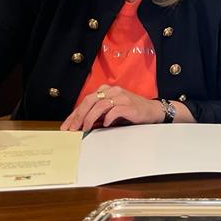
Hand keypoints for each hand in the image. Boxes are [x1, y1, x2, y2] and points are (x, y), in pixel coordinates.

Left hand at [60, 85, 192, 130]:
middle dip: (79, 116)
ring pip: (100, 105)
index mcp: (106, 91)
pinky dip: (108, 117)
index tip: (66, 126)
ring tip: (86, 128)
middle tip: (73, 129)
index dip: (74, 114)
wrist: (153, 111)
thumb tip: (80, 125)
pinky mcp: (130, 106)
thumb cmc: (131, 112)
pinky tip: (105, 124)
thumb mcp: (111, 112)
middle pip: (90, 100)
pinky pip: (115, 110)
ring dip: (90, 118)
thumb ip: (98, 115)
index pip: (86, 101)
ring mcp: (122, 97)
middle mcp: (113, 91)